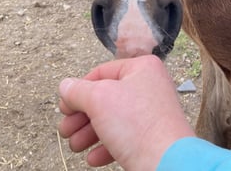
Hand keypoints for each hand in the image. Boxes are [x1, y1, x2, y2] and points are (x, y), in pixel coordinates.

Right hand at [58, 54, 195, 170]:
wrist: (166, 162)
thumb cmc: (137, 125)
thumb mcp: (99, 99)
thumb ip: (78, 91)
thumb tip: (65, 86)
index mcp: (141, 68)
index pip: (101, 72)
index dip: (79, 89)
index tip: (64, 107)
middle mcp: (149, 87)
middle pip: (105, 98)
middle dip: (81, 117)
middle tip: (65, 130)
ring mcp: (151, 113)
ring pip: (112, 120)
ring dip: (89, 133)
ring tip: (75, 146)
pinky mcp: (151, 137)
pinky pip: (124, 138)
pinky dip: (105, 146)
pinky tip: (93, 158)